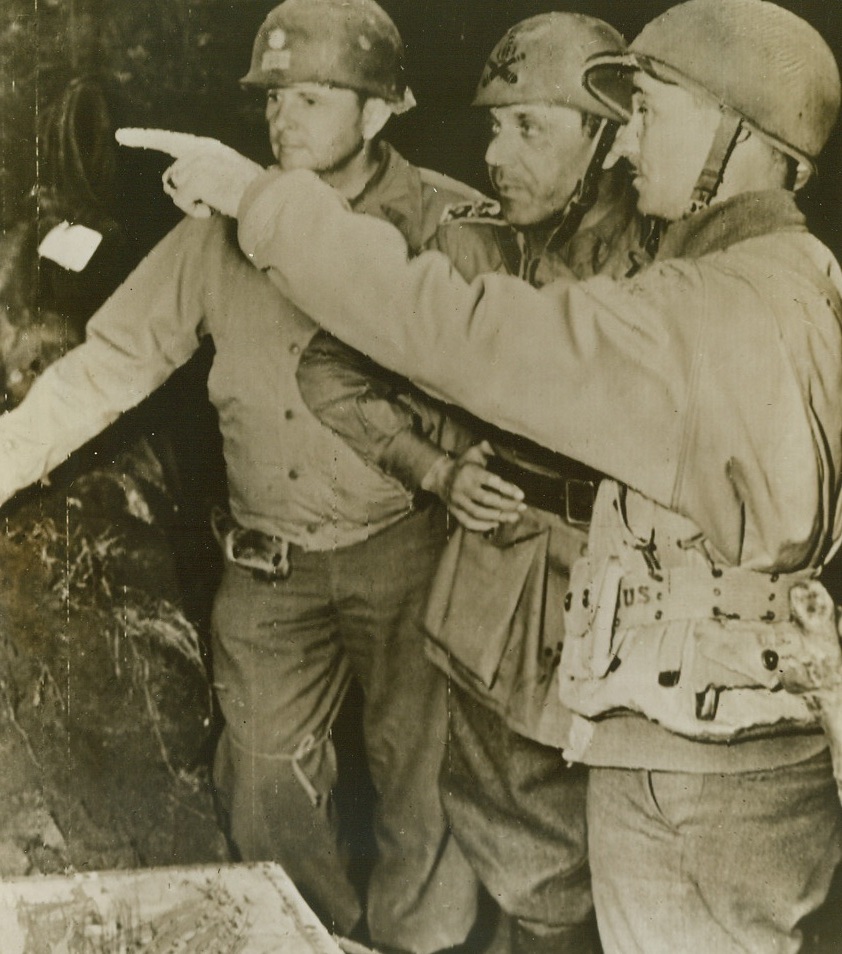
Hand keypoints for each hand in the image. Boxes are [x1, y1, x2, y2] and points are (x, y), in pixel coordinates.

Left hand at [115, 127, 263, 218]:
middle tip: (206, 202)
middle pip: (172, 174)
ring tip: (214, 204)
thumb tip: (173, 186)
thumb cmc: (251, 195)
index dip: (144, 137)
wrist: (266, 200)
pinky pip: (179, 201)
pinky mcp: (195, 180)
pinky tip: (212, 210)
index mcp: (208, 148)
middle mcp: (200, 151)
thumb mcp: (226, 175)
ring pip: (174, 188)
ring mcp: (197, 164)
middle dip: (182, 192)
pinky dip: (194, 211)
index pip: (171, 140)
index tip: (120, 135)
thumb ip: (202, 174)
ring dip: (190, 203)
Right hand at [429, 441, 524, 532]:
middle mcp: (463, 487)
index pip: (491, 481)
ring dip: (499, 517)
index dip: (507, 488)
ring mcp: (457, 501)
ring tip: (514, 517)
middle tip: (522, 507)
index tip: (521, 495)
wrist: (441, 476)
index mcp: (470, 472)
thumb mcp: (474, 452)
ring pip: (479, 513)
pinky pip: (468, 522)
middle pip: (487, 500)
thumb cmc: (464, 463)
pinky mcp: (454, 511)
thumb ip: (489, 448)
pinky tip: (496, 523)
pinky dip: (483, 526)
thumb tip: (504, 447)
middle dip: (507, 505)